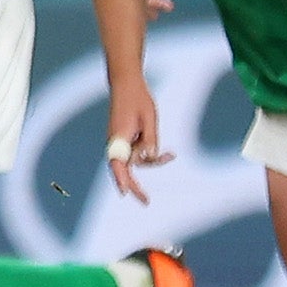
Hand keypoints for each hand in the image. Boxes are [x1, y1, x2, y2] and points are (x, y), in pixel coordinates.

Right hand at [105, 79, 169, 203]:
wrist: (126, 84)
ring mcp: (119, 141)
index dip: (121, 178)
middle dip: (134, 186)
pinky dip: (149, 155)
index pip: (117, 162)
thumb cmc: (137, 99)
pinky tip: (166, 153)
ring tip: (170, 155)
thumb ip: (150, 140)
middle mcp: (115, 142)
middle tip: (146, 201)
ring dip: (151, 163)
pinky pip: (136, 153)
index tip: (124, 192)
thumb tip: (150, 157)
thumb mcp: (149, 119)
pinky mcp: (124, 139)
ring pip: (134, 161)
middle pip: (123, 169)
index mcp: (119, 137)